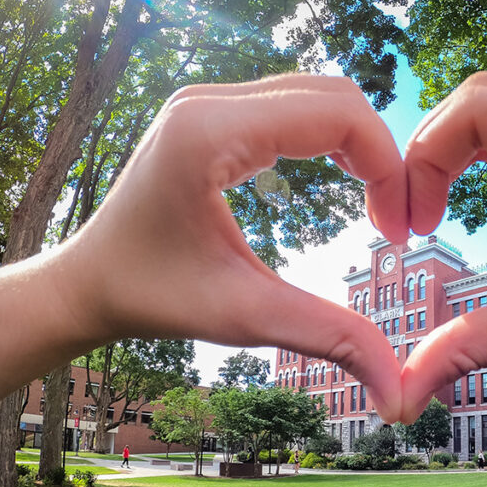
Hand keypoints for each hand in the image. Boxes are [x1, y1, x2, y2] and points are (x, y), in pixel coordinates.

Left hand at [56, 76, 408, 419]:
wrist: (88, 283)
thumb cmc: (151, 297)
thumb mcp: (245, 316)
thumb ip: (329, 337)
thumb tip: (399, 392)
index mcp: (211, 133)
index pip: (337, 115)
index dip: (387, 166)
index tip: (399, 231)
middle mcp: (208, 101)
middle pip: (335, 94)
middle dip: (380, 153)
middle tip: (396, 218)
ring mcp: (208, 101)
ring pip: (318, 95)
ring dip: (360, 144)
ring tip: (378, 204)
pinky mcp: (212, 114)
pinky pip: (293, 106)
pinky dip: (331, 139)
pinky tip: (345, 180)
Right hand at [397, 72, 486, 420]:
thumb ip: (478, 345)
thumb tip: (402, 394)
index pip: (484, 110)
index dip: (427, 158)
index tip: (415, 226)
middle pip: (483, 93)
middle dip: (429, 148)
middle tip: (410, 214)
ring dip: (450, 141)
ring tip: (428, 200)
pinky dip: (478, 137)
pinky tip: (461, 181)